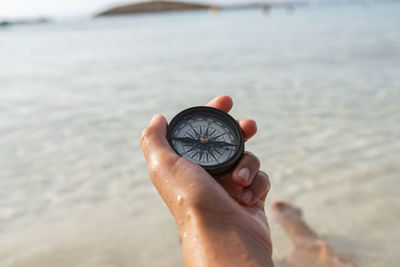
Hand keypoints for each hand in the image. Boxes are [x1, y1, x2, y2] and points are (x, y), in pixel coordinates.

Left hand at [140, 95, 272, 266]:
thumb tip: (158, 118)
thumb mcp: (164, 165)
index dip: (213, 114)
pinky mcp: (250, 198)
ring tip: (239, 181)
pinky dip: (257, 184)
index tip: (226, 101)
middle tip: (249, 126)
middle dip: (240, 131)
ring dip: (248, 165)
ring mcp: (230, 187)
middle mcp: (209, 175)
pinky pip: (261, 179)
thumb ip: (154, 140)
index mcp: (188, 165)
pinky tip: (247, 198)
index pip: (201, 132)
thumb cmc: (192, 201)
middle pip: (229, 142)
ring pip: (248, 158)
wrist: (223, 237)